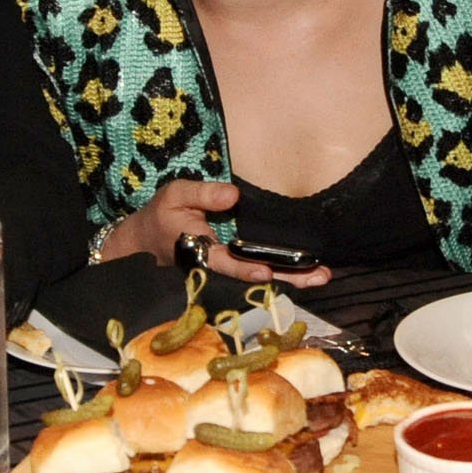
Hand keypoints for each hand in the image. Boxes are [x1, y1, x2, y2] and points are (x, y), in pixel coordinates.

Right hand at [97, 179, 333, 288]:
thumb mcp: (175, 196)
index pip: (226, 263)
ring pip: (264, 276)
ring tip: (324, 275)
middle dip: (288, 278)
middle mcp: (220, 266)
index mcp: (201, 253)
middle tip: (320, 277)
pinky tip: (309, 269)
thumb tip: (234, 195)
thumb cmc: (163, 216)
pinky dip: (286, 269)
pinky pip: (262, 268)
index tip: (267, 272)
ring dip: (294, 276)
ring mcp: (230, 268)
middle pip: (256, 276)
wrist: (148, 242)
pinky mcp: (236, 264)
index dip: (245, 269)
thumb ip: (203, 194)